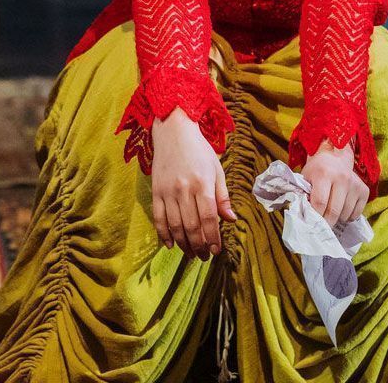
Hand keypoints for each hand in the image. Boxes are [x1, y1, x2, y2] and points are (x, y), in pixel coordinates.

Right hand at [149, 108, 236, 260]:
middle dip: (199, 245)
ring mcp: (168, 191)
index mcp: (203, 184)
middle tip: (204, 257)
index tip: (216, 251)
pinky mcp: (155, 190)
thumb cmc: (199, 150)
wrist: (173, 130)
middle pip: (191, 226)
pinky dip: (163, 233)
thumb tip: (231, 220)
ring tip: (190, 253)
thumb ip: (222, 196)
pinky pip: (158, 217)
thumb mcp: (217, 169)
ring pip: (175, 225)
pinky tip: (170, 244)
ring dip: (183, 243)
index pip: (209, 218)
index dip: (213, 238)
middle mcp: (184, 189)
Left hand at [301, 140, 368, 226]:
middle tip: (322, 225)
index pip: (320, 203)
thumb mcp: (306, 178)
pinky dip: (347, 216)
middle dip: (326, 222)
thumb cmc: (316, 171)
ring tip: (330, 212)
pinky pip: (356, 214)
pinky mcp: (364, 190)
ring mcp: (355, 184)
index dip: (315, 216)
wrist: (334, 158)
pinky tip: (341, 209)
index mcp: (324, 173)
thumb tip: (305, 216)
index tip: (312, 222)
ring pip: (345, 214)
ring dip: (337, 219)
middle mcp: (342, 178)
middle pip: (334, 211)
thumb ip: (304, 194)